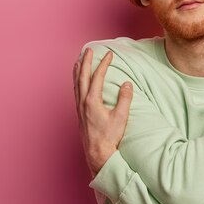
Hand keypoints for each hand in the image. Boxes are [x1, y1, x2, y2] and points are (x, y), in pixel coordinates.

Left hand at [73, 48, 133, 176]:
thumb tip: (127, 84)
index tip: (110, 54)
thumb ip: (124, 100)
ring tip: (79, 60)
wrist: (97, 154)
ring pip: (76, 83)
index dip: (104, 64)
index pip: (98, 77)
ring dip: (78, 70)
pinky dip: (76, 81)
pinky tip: (78, 81)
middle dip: (86, 62)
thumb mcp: (121, 118)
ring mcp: (79, 108)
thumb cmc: (109, 138)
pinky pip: (76, 91)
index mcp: (92, 101)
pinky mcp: (79, 113)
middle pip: (83, 76)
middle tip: (89, 50)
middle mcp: (83, 102)